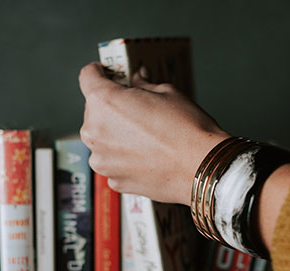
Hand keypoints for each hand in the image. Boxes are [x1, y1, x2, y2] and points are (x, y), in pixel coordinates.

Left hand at [78, 62, 229, 204]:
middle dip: (112, 107)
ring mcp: (102, 160)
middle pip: (94, 110)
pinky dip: (125, 158)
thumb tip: (137, 80)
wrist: (202, 168)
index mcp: (104, 102)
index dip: (98, 72)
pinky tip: (148, 157)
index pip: (87, 77)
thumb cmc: (187, 129)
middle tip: (137, 109)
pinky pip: (113, 162)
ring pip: (102, 139)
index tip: (106, 74)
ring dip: (116, 135)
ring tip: (146, 138)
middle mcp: (95, 131)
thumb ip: (143, 85)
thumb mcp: (166, 92)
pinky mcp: (114, 180)